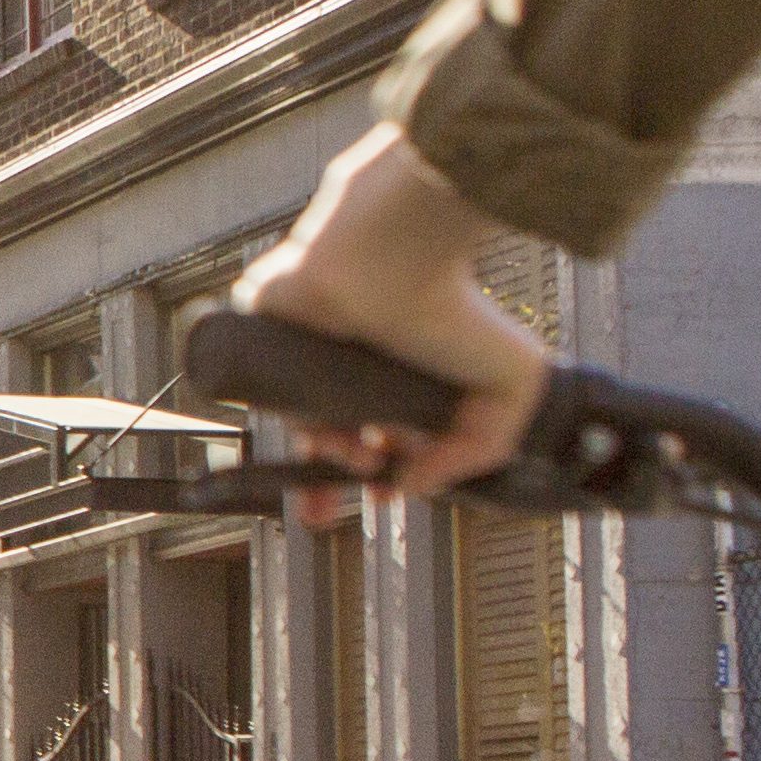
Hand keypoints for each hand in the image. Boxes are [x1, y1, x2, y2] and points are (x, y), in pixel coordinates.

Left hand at [225, 126, 556, 506]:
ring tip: (356, 454)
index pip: (374, 438)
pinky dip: (278, 414)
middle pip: (324, 437)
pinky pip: (251, 386)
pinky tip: (316, 429)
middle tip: (344, 506)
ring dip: (320, 452)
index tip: (386, 497)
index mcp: (395, 375)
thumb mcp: (509, 388)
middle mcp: (346, 365)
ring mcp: (300, 349)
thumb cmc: (456, 306)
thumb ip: (480, 449)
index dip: (377, 475)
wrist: (395, 254)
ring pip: (294, 419)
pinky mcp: (258, 331)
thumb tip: (418, 486)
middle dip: (328, 484)